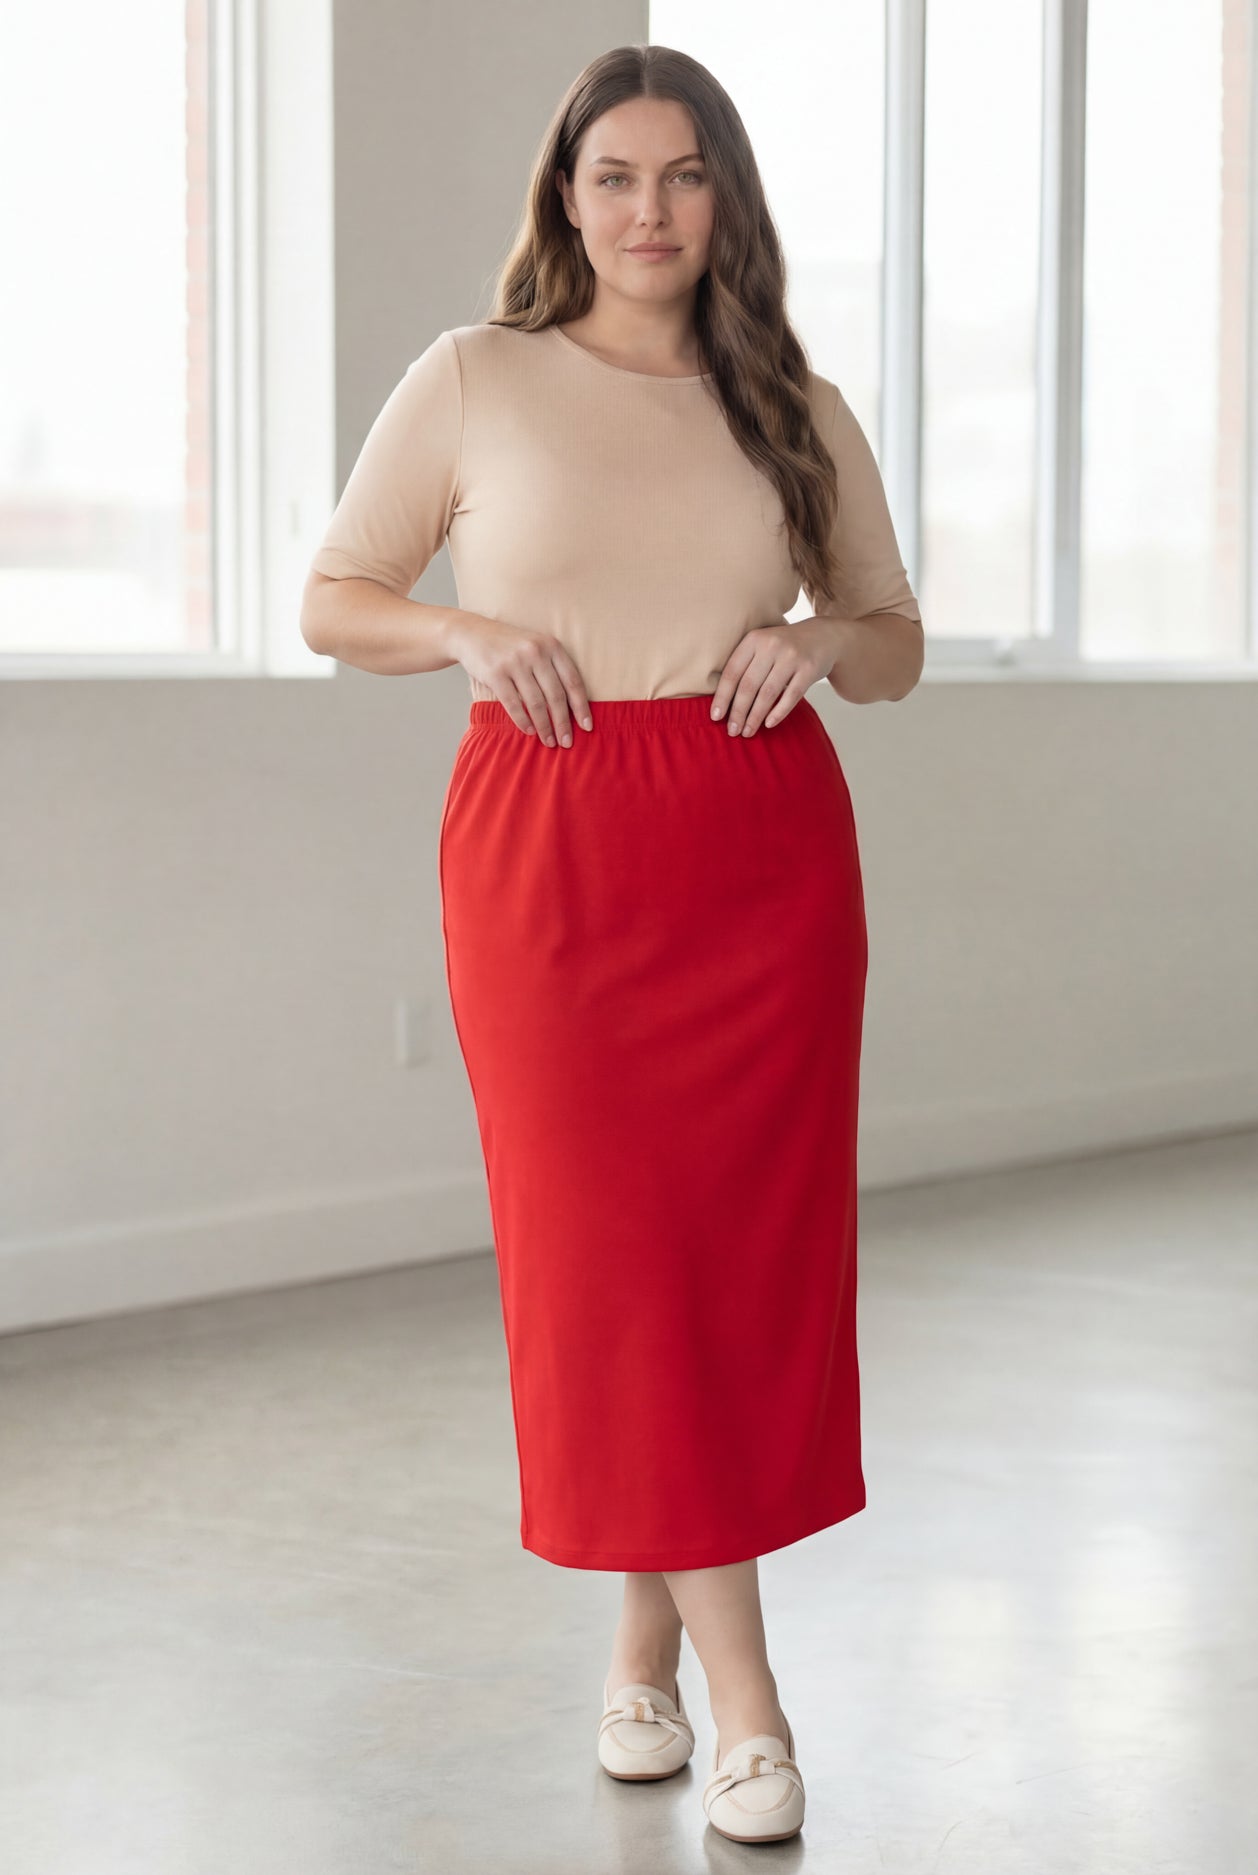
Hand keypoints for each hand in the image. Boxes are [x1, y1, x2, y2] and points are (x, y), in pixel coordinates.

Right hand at [447, 615, 593, 746]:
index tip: (587, 726)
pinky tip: (529, 731)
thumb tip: (572, 707)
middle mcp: (535, 652)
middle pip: (556, 695)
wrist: (473, 633)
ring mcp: (514, 662)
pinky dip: (522, 721)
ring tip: (549, 742)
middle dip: (563, 723)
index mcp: (551, 646)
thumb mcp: (536, 647)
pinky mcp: (495, 673)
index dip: (581, 706)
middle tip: (567, 742)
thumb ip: (553, 668)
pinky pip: (513, 704)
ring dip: (544, 726)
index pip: (573, 681)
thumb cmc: (510, 646)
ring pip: (536, 703)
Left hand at [709, 617, 844, 735]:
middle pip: (748, 686)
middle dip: (738, 712)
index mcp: (753, 639)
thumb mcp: (762, 646)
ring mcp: (792, 657)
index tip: (715, 717)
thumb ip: (745, 666)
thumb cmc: (784, 648)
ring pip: (768, 693)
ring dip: (755, 717)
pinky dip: (778, 712)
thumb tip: (722, 703)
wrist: (823, 636)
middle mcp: (771, 645)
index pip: (732, 672)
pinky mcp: (809, 669)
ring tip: (748, 732)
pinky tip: (769, 724)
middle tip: (732, 731)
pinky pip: (791, 696)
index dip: (722, 697)